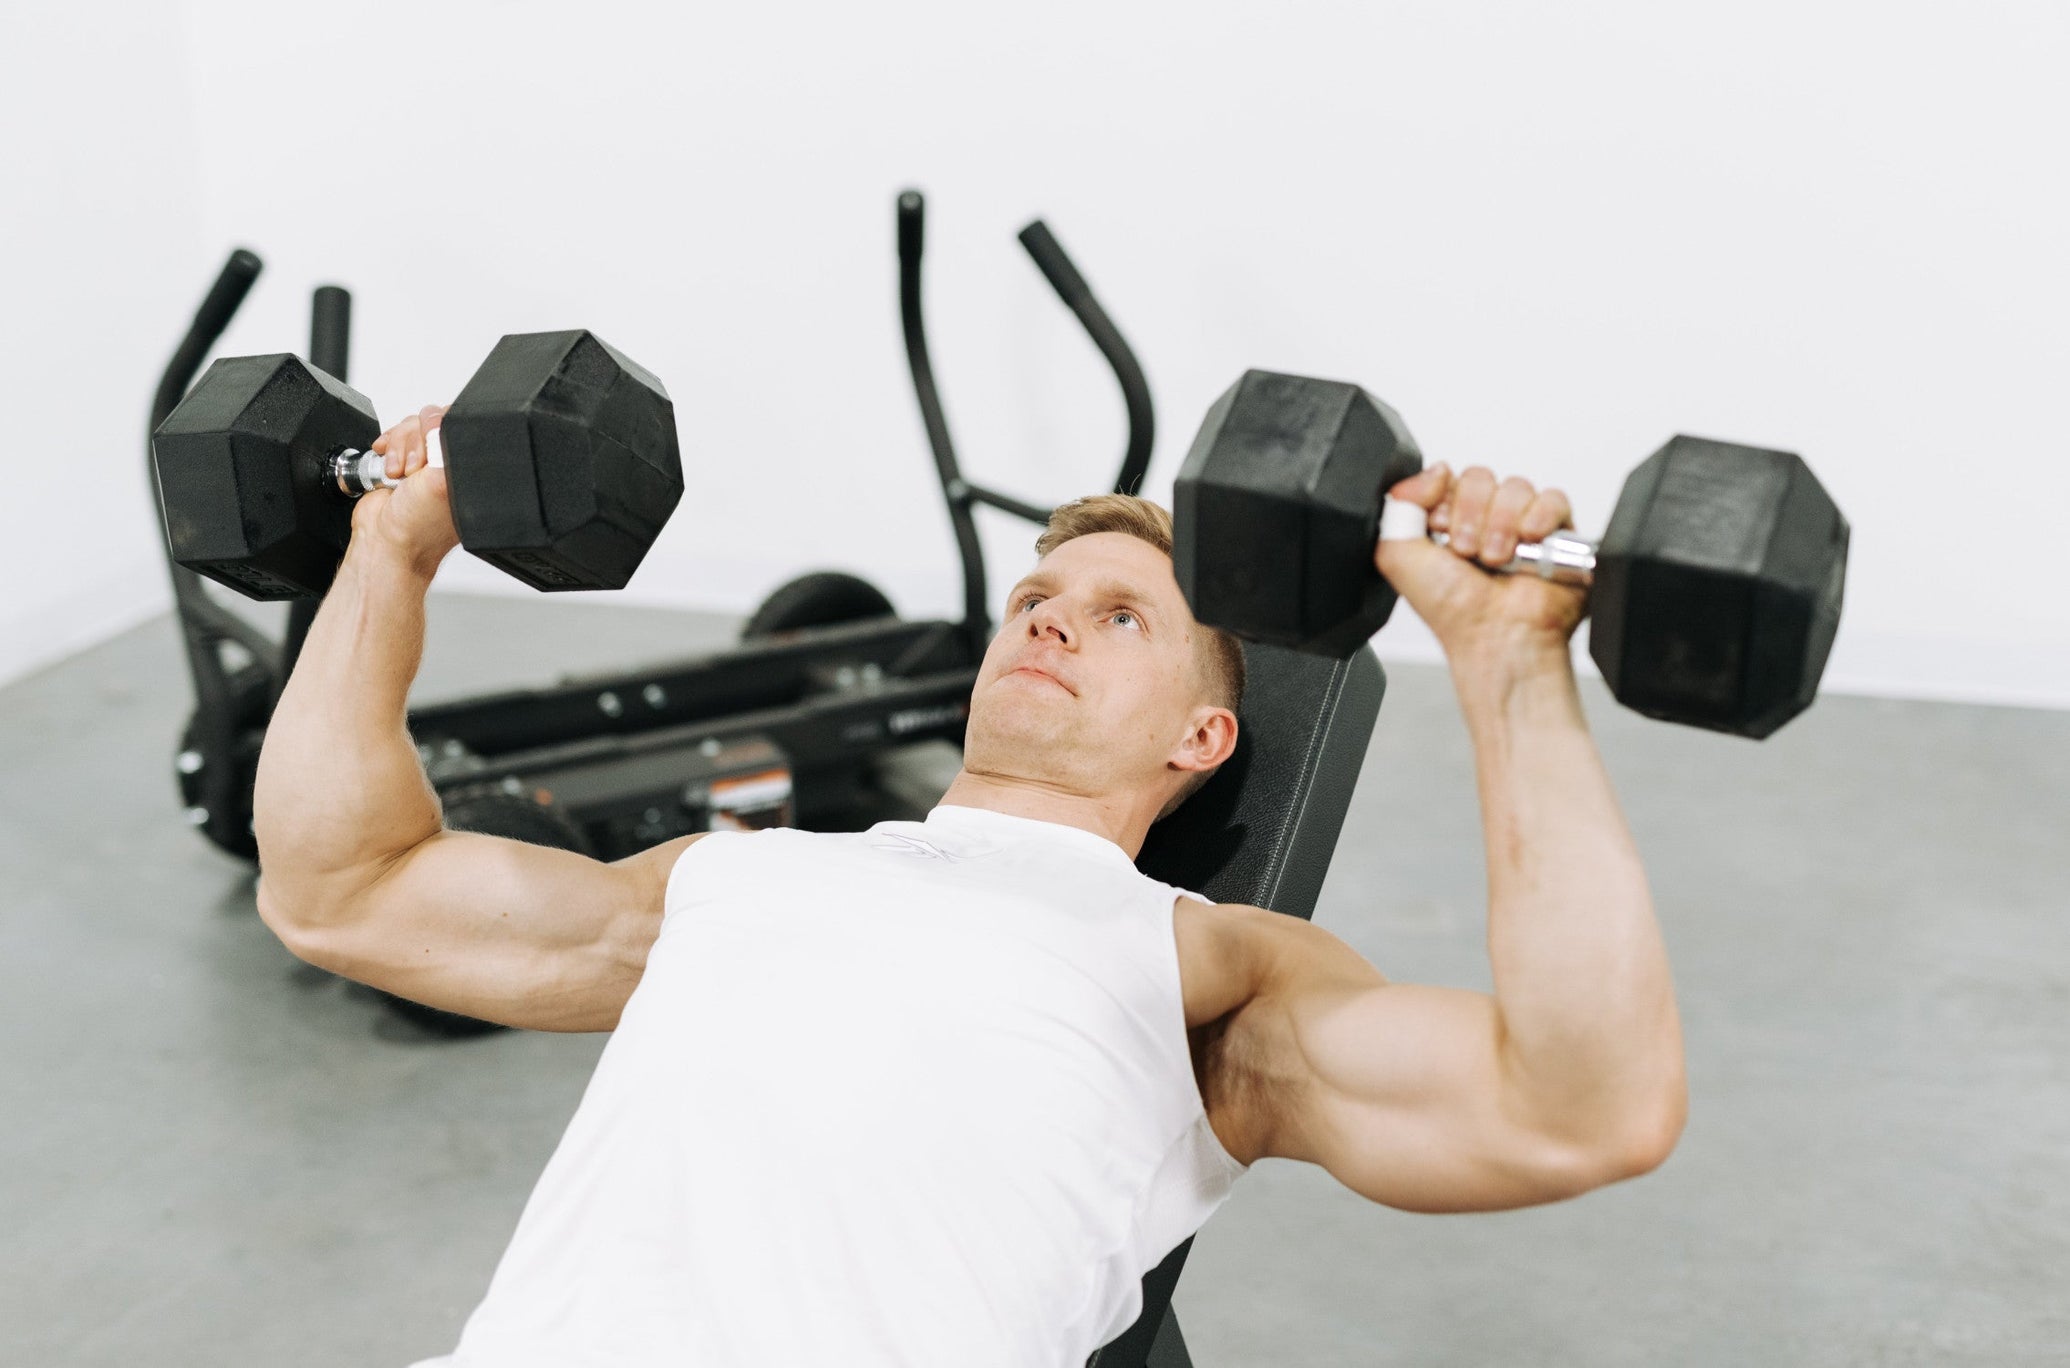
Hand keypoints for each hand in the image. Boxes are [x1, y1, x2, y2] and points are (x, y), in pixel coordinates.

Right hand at [352, 404, 458, 578]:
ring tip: (400, 475)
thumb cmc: (418, 525)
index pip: (463, 425)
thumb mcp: (441, 481)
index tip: (430, 451)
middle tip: (414, 471)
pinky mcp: (404, 461)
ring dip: (399, 448)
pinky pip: (397, 436)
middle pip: (434, 420)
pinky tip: (388, 467)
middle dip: (415, 442)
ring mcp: (427, 463)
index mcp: (469, 470)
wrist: (384, 540)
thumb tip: (441, 418)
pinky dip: (388, 446)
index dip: (441, 430)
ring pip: (413, 426)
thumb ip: (446, 445)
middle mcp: (450, 464)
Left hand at [1374, 464, 1588, 655]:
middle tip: (1467, 551)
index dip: (1442, 499)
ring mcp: (1521, 526)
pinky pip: (1553, 498)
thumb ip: (1400, 506)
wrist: (1494, 635)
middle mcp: (1484, 522)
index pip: (1446, 479)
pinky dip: (1539, 515)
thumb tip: (1431, 472)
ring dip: (1501, 522)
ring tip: (1496, 559)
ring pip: (1515, 487)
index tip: (1438, 528)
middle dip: (1470, 513)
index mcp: (1447, 524)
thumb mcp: (1398, 556)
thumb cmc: (1452, 609)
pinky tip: (1528, 539)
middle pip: (1480, 478)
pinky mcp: (1557, 533)